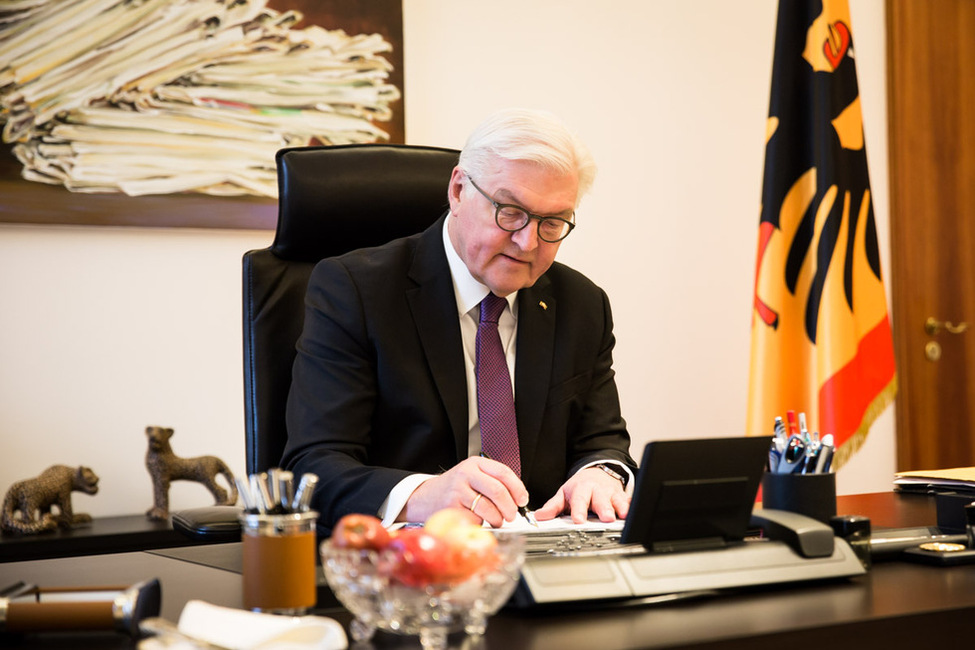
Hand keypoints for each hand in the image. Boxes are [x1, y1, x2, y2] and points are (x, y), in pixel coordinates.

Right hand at [398, 457, 528, 527]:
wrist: (425, 497)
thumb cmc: (454, 488)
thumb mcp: (473, 476)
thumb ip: (493, 481)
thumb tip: (519, 498)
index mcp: (475, 463)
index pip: (503, 472)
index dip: (518, 488)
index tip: (523, 500)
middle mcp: (466, 474)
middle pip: (498, 490)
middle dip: (510, 507)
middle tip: (512, 515)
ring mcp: (458, 490)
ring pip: (488, 508)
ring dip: (498, 519)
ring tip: (497, 520)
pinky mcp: (452, 507)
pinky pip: (475, 519)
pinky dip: (481, 523)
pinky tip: (479, 520)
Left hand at [533, 466, 629, 523]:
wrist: (597, 473)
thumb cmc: (580, 487)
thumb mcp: (564, 494)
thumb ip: (553, 506)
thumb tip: (539, 516)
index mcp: (581, 489)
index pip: (579, 500)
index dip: (579, 510)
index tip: (579, 520)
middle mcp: (597, 491)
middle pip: (601, 500)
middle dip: (604, 509)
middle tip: (606, 518)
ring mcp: (611, 493)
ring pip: (617, 500)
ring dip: (620, 508)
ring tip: (623, 516)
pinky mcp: (622, 496)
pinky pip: (629, 501)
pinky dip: (632, 506)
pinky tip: (635, 513)